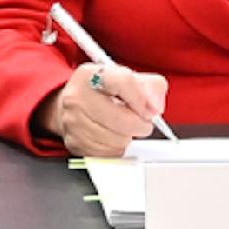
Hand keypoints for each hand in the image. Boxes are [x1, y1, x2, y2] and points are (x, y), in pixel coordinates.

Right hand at [35, 61, 168, 157]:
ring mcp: (73, 122)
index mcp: (90, 75)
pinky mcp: (75, 144)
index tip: (152, 109)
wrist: (75, 106)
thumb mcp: (129, 78)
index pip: (123, 82)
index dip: (142, 99)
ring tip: (122, 127)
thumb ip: (151, 86)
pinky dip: (117, 147)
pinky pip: (109, 153)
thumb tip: (155, 107)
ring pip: (118, 139)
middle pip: (122, 119)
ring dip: (128, 137)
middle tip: (141, 121)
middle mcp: (77, 98)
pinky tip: (113, 136)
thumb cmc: (104, 92)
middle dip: (140, 124)